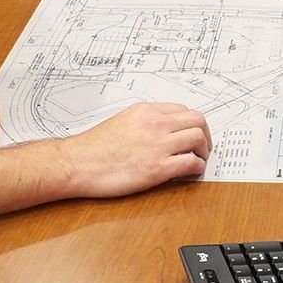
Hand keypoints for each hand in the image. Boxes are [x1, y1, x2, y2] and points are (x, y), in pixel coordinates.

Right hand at [61, 101, 210, 196]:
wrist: (77, 164)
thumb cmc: (93, 148)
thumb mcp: (121, 121)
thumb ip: (144, 122)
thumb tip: (161, 130)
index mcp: (146, 111)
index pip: (183, 110)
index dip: (192, 124)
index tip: (192, 134)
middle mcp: (155, 124)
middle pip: (197, 120)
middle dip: (204, 135)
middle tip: (202, 147)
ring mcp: (157, 145)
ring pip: (199, 138)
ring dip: (203, 151)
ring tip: (197, 160)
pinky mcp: (157, 168)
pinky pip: (191, 163)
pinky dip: (197, 168)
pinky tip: (190, 173)